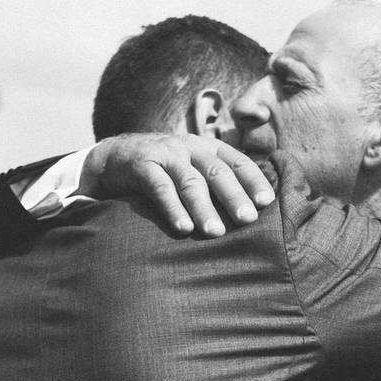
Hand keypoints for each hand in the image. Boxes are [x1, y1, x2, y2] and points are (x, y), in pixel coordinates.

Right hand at [77, 133, 274, 236]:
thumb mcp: (192, 170)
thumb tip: (250, 213)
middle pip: (217, 172)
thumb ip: (215, 184)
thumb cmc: (164, 171)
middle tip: (248, 219)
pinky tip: (183, 228)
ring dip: (204, 208)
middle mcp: (190, 147)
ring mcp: (166, 154)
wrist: (113, 158)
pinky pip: (160, 187)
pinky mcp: (142, 164)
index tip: (267, 202)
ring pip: (190, 181)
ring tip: (216, 232)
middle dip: (234, 196)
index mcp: (208, 148)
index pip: (237, 161)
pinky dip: (172, 208)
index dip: (253, 180)